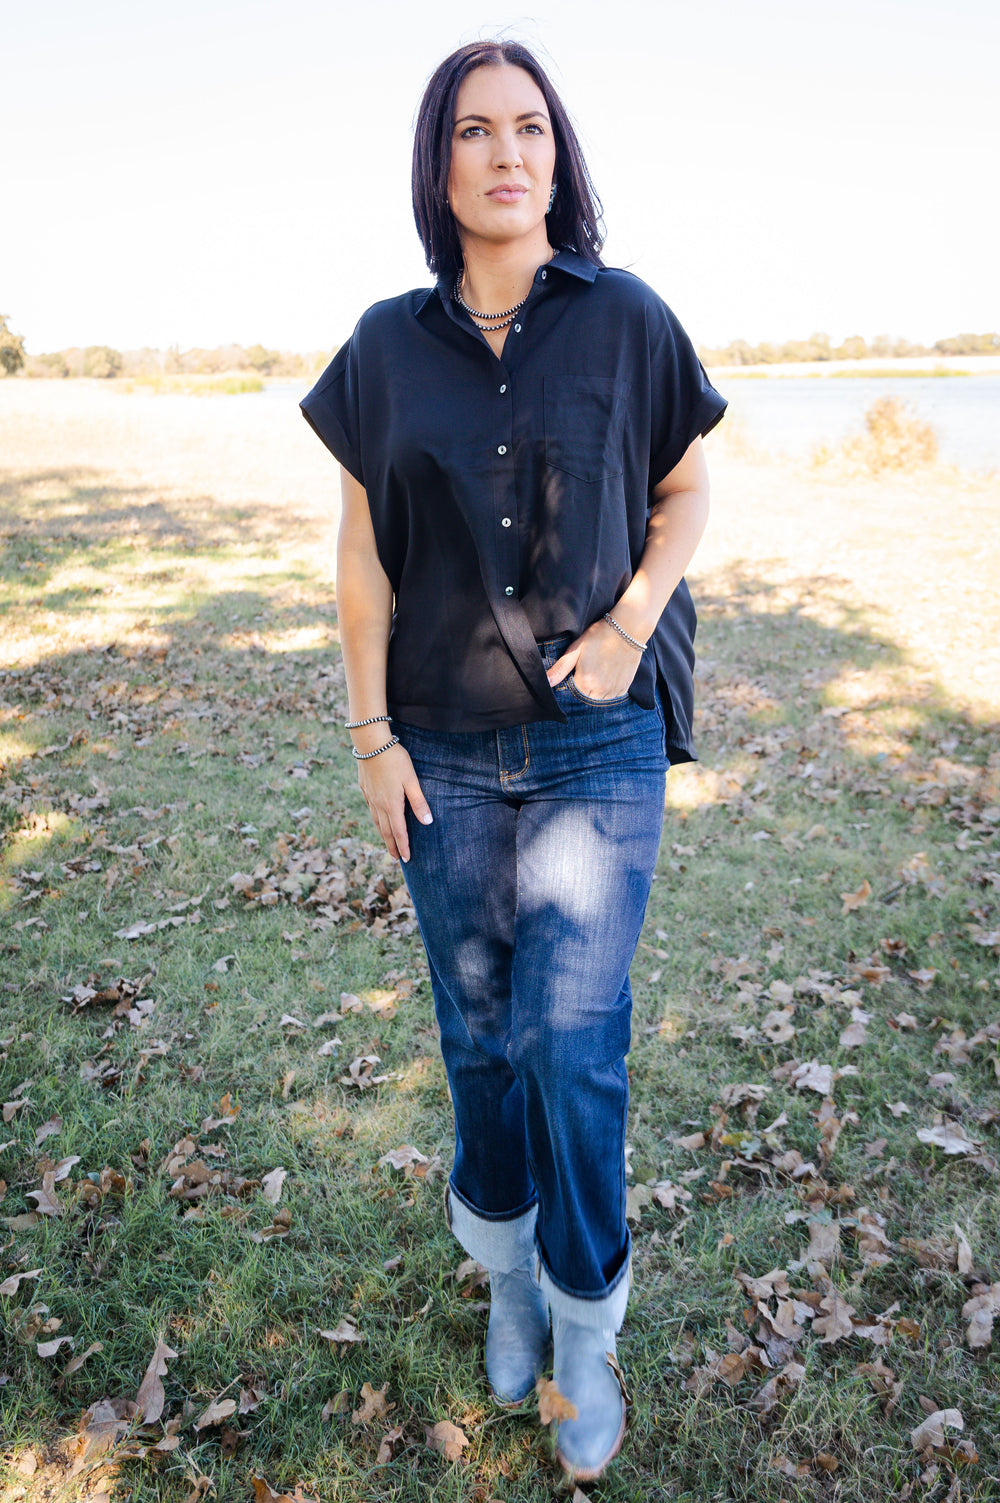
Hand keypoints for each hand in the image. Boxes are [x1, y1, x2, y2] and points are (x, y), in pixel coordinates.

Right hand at [356, 742, 431, 862]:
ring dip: (383, 835)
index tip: (407, 859)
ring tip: (387, 844)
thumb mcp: (411, 780)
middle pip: (385, 831)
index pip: (399, 831)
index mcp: (391, 804)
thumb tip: (427, 822)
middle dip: (392, 846)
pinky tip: (377, 820)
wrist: (371, 744)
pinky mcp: (365, 789)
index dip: (403, 846)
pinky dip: (376, 821)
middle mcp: (379, 804)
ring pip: (376, 822)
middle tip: (396, 858)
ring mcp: (370, 797)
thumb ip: (419, 802)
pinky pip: (371, 810)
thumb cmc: (395, 760)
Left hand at [546, 618, 641, 699]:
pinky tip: (609, 672)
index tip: (578, 668)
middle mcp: (600, 692)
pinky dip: (608, 688)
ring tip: (599, 668)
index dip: (572, 680)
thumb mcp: (575, 650)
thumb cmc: (598, 636)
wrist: (627, 629)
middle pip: (585, 696)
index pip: (571, 692)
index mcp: (585, 683)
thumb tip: (545, 682)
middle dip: (584, 685)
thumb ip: (560, 669)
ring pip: (598, 698)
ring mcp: (614, 691)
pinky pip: (611, 695)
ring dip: (596, 689)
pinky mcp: (624, 688)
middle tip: (590, 666)